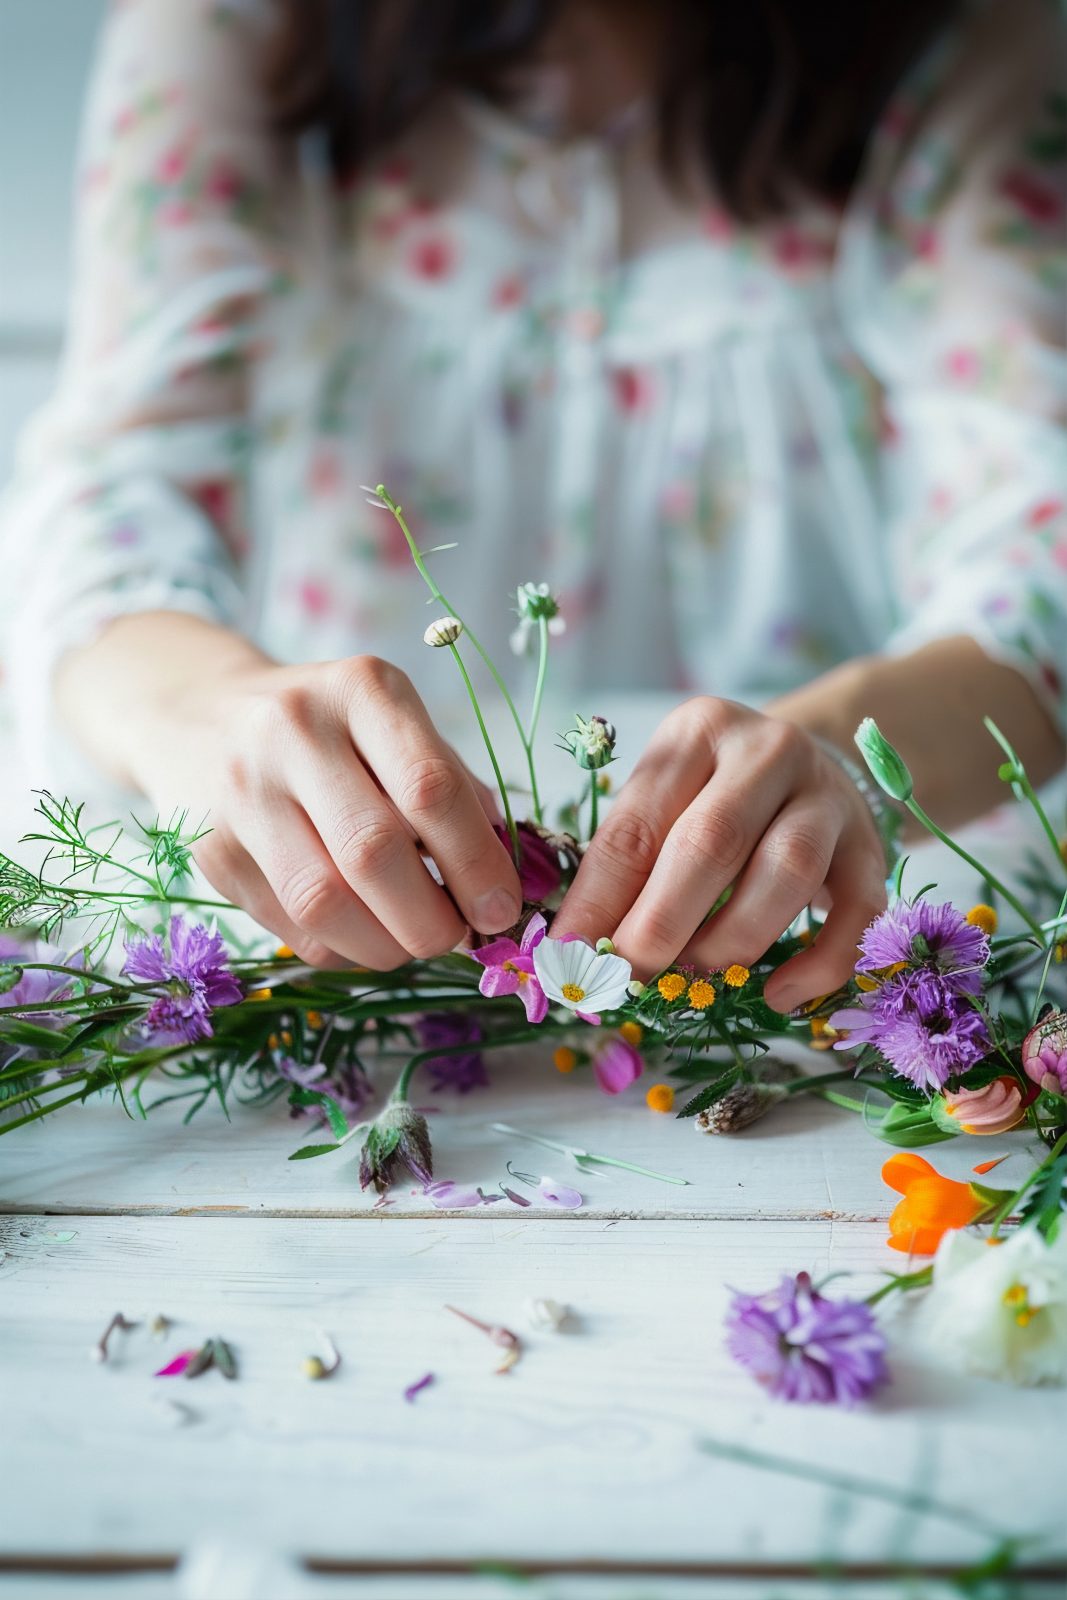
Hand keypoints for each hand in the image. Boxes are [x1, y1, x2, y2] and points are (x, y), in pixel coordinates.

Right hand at [127, 651, 522, 968]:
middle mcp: (293, 731)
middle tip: (458, 935)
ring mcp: (243, 791)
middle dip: (431, 917)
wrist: (195, 715)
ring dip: (386, 945)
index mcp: (361, 690)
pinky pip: (290, 927)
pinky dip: (342, 948)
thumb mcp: (393, 724)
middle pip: (374, 852)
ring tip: (412, 941)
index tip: (502, 908)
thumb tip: (510, 876)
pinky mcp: (210, 849)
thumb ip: (453, 788)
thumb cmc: (326, 728)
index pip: (429, 788)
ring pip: (324, 902)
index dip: (476, 862)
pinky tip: (362, 933)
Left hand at [552, 698, 886, 1010]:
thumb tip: (577, 950)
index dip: (599, 898)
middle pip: (712, 841)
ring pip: (789, 869)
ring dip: (733, 939)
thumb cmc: (715, 792)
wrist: (814, 762)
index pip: (638, 823)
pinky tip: (778, 996)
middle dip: (662, 923)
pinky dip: (819, 962)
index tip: (571, 956)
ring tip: (695, 982)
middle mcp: (768, 752)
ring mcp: (827, 797)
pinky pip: (857, 911)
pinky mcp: (871, 846)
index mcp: (698, 731)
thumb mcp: (663, 800)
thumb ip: (626, 864)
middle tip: (631, 980)